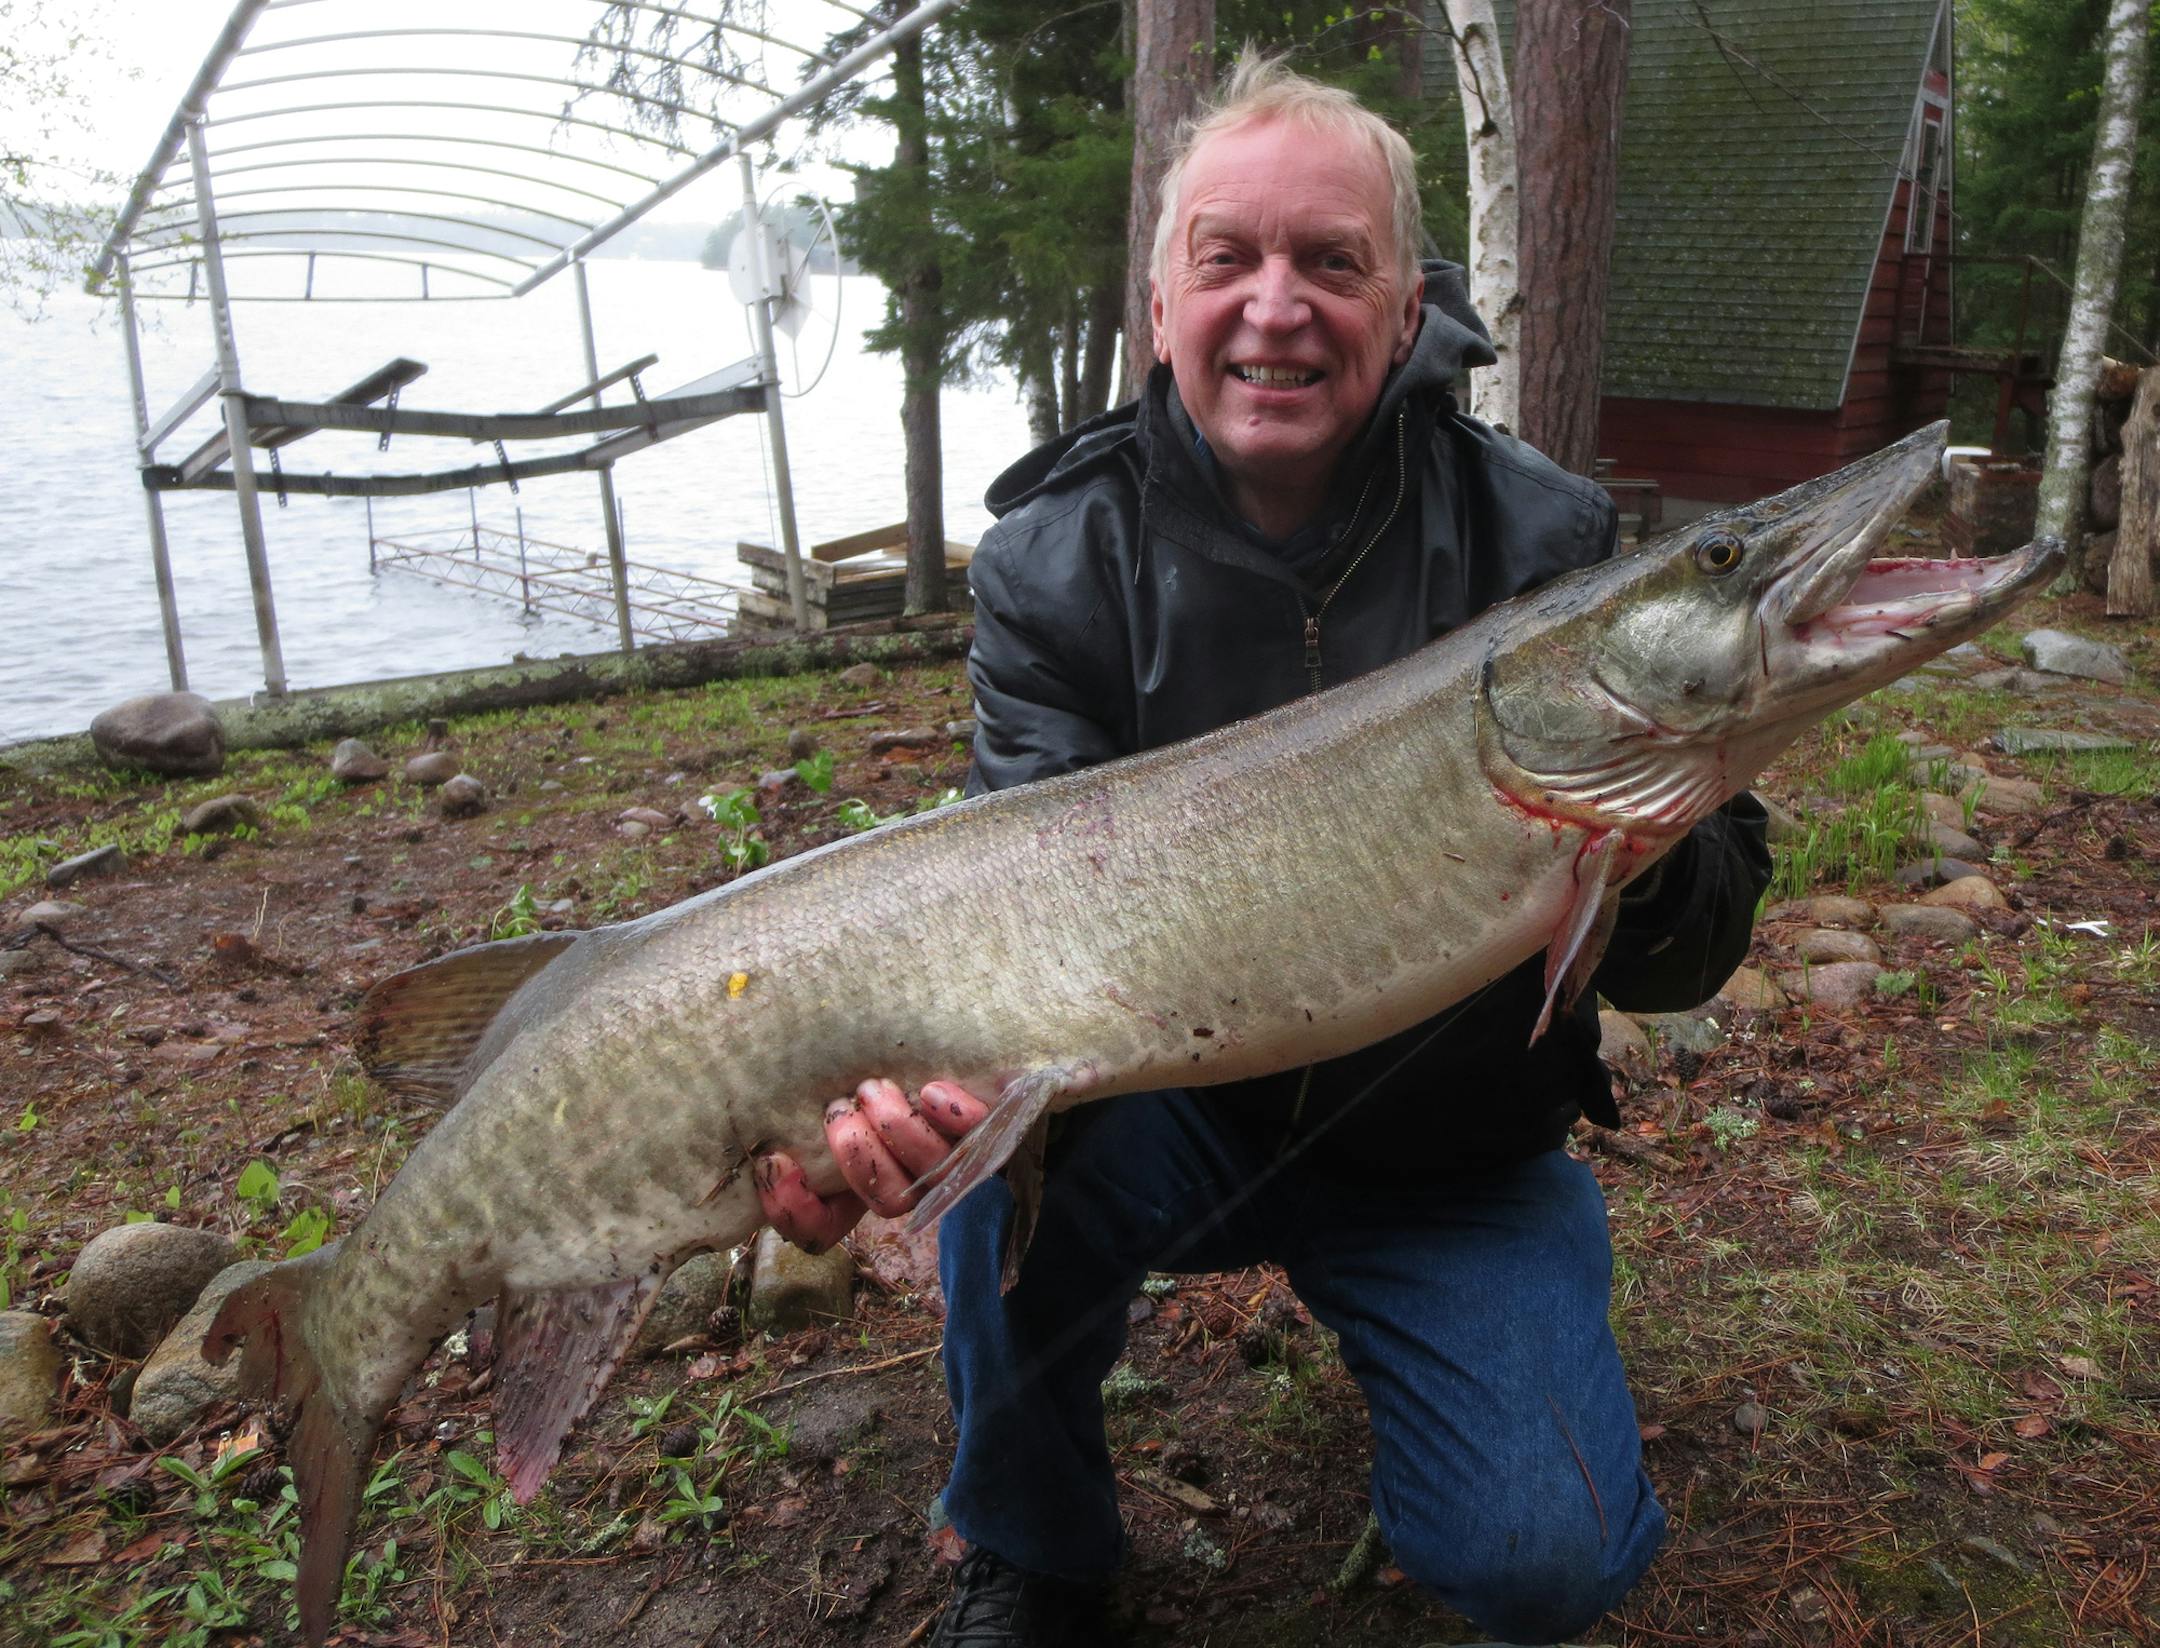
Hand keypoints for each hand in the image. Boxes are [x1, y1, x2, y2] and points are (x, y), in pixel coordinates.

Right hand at [755, 1077, 988, 1252]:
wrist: (955, 1062)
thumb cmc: (879, 1087)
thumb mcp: (827, 1113)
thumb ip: (794, 1134)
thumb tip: (769, 1156)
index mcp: (865, 1188)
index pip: (823, 1230)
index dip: (796, 1209)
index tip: (778, 1161)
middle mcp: (915, 1184)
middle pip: (889, 1200)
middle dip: (856, 1155)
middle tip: (838, 1109)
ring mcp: (958, 1159)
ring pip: (931, 1170)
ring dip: (896, 1130)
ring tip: (874, 1090)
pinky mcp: (995, 1124)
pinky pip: (983, 1132)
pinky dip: (957, 1116)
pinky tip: (931, 1093)